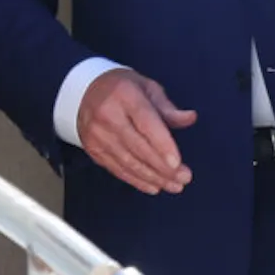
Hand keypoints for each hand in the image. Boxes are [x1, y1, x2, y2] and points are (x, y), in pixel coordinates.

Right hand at [76, 68, 196, 193]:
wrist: (83, 91)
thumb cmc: (122, 89)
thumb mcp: (146, 88)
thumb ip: (168, 107)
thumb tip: (190, 118)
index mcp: (124, 95)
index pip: (145, 122)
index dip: (162, 144)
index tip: (177, 163)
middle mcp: (107, 115)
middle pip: (138, 146)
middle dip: (163, 167)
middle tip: (184, 178)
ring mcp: (97, 134)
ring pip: (128, 161)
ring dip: (153, 177)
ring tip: (174, 186)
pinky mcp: (93, 149)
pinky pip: (117, 168)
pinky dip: (136, 180)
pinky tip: (153, 186)